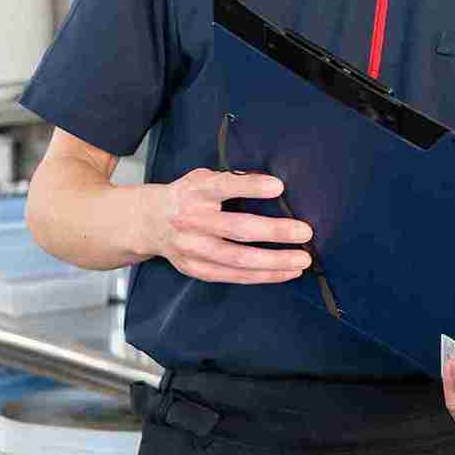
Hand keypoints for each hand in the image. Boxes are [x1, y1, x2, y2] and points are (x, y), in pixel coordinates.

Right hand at [138, 168, 312, 283]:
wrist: (149, 221)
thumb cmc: (189, 196)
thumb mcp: (205, 177)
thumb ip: (234, 179)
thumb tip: (275, 184)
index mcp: (196, 191)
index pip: (224, 186)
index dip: (251, 186)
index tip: (278, 186)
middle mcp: (192, 220)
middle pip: (237, 228)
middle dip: (274, 232)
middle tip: (305, 232)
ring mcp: (192, 248)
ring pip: (237, 259)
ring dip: (273, 261)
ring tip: (302, 260)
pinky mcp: (194, 268)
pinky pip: (232, 276)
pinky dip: (261, 276)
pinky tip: (285, 273)